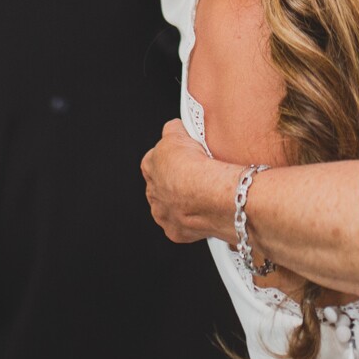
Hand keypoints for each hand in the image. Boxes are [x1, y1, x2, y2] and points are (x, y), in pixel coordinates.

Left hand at [143, 119, 236, 244]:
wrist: (208, 194)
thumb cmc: (192, 165)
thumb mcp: (177, 132)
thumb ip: (173, 129)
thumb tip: (174, 127)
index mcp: (149, 166)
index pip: (156, 158)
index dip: (172, 156)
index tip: (185, 155)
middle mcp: (152, 192)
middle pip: (164, 184)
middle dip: (177, 181)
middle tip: (197, 175)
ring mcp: (163, 213)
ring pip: (173, 206)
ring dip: (185, 201)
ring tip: (204, 194)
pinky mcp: (176, 231)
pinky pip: (185, 225)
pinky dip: (195, 219)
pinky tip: (206, 210)